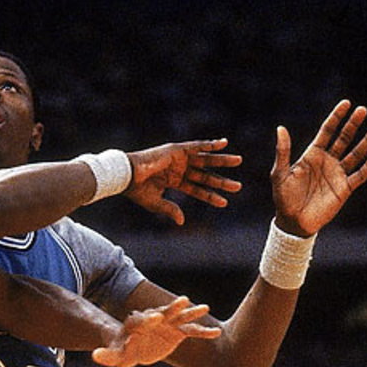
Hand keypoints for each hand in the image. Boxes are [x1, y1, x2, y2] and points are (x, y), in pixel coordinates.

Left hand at [92, 296, 217, 366]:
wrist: (134, 347)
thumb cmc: (122, 350)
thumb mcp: (114, 355)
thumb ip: (106, 355)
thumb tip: (95, 355)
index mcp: (137, 324)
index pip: (142, 319)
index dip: (149, 318)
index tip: (156, 317)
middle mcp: (154, 320)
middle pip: (164, 312)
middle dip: (172, 308)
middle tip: (183, 300)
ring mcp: (168, 324)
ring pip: (180, 317)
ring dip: (191, 313)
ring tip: (204, 307)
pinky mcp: (178, 332)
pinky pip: (192, 332)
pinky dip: (203, 332)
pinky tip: (216, 333)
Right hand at [126, 139, 241, 224]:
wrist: (127, 175)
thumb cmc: (137, 190)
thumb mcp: (156, 203)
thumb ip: (170, 210)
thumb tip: (182, 222)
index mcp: (174, 181)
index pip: (197, 189)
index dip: (210, 196)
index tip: (224, 203)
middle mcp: (179, 169)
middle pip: (205, 175)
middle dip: (221, 181)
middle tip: (238, 186)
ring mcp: (179, 158)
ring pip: (206, 160)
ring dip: (222, 161)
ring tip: (239, 162)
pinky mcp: (178, 149)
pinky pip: (198, 146)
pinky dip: (210, 144)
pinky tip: (224, 143)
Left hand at [271, 100, 366, 235]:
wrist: (292, 222)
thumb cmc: (283, 199)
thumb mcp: (279, 174)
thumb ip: (282, 152)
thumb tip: (280, 128)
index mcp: (312, 155)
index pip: (327, 131)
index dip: (336, 117)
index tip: (346, 103)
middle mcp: (327, 161)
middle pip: (344, 138)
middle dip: (353, 124)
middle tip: (362, 110)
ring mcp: (337, 174)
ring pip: (355, 153)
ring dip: (366, 141)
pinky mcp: (344, 188)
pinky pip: (360, 175)